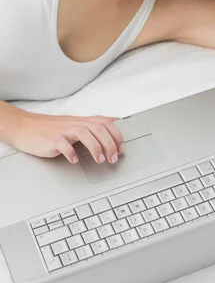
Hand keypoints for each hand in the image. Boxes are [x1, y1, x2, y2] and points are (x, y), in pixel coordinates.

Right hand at [9, 112, 124, 164]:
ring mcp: (62, 130)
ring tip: (99, 160)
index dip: (117, 134)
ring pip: (84, 132)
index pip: (106, 122)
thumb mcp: (74, 125)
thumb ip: (92, 126)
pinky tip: (74, 160)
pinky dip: (70, 152)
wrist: (24, 127)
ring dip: (95, 147)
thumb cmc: (50, 129)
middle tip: (113, 158)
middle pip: (98, 127)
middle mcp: (75, 123)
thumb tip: (113, 124)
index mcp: (82, 121)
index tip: (122, 148)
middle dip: (110, 143)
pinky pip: (62, 143)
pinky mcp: (50, 138)